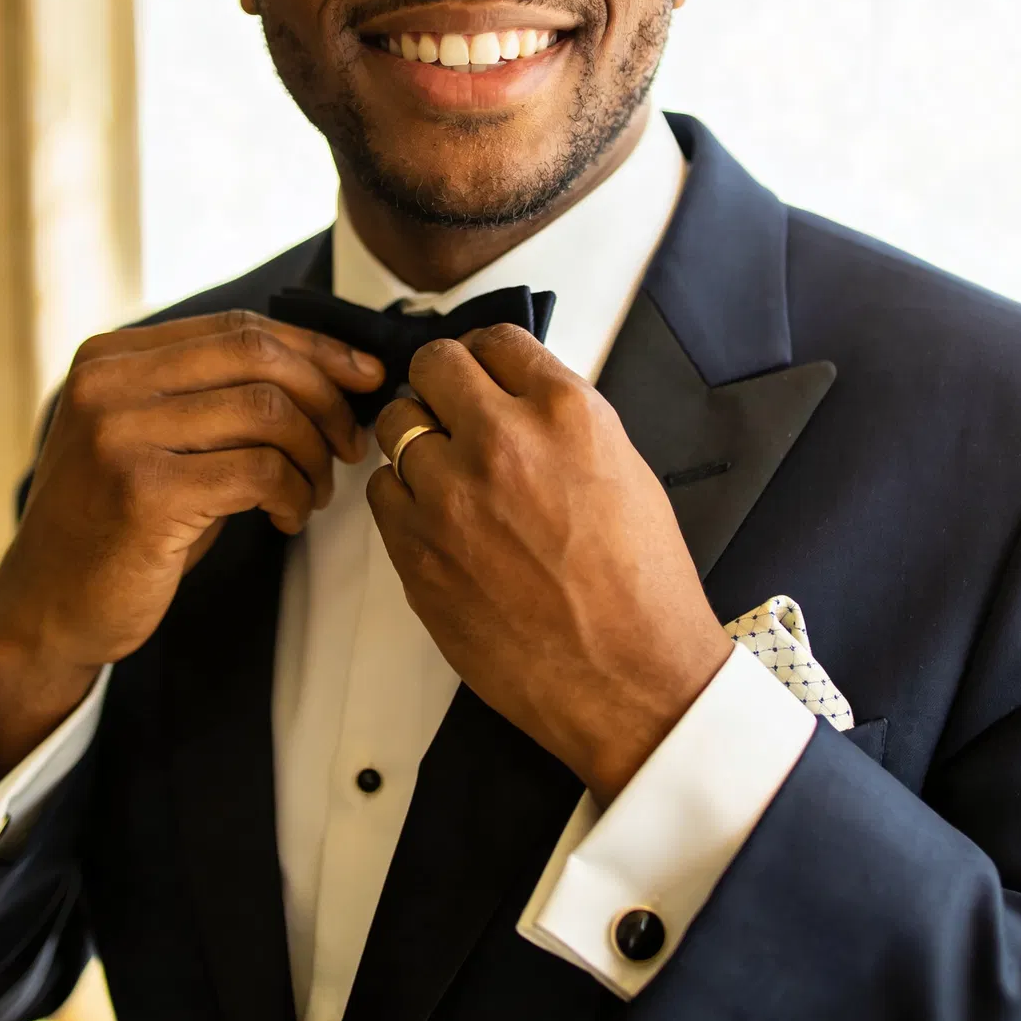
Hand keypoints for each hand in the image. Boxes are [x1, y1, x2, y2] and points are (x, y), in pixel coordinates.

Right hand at [0, 312, 382, 778]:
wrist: (47, 608)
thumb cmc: (119, 525)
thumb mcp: (156, 440)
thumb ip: (214, 396)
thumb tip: (330, 370)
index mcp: (111, 358)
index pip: (237, 327)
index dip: (314, 348)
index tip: (365, 374)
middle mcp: (108, 384)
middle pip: (256, 355)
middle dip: (325, 395)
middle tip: (350, 442)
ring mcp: (120, 435)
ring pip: (266, 411)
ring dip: (313, 454)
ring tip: (315, 491)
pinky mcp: (144, 492)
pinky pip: (258, 471)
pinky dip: (293, 493)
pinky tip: (288, 517)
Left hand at [370, 325, 730, 804]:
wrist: (629, 680)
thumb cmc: (639, 588)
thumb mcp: (622, 469)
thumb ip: (560, 422)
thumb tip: (514, 397)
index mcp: (567, 413)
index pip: (497, 340)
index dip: (486, 359)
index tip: (481, 375)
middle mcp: (504, 440)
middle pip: (433, 365)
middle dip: (442, 384)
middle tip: (451, 412)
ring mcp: (451, 494)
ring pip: (397, 423)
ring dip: (417, 439)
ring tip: (445, 473)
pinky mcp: (417, 548)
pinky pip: (381, 489)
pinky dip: (402, 497)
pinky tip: (435, 520)